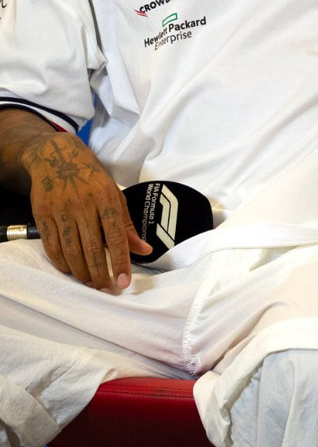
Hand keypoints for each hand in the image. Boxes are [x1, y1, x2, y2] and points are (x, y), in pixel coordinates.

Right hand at [21, 133, 149, 290]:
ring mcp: (61, 211)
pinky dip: (61, 263)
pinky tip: (71, 271)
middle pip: (92, 248)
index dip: (120, 262)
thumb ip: (128, 226)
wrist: (57, 157)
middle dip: (101, 274)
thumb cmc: (92, 179)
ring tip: (91, 284)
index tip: (124, 282)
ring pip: (71, 251)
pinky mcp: (43, 215)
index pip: (115, 237)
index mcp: (106, 199)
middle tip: (107, 289)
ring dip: (82, 273)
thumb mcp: (115, 195)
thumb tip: (145, 250)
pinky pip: (51, 246)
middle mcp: (83, 205)